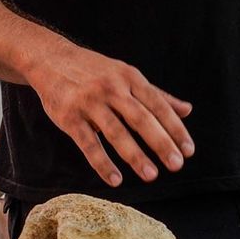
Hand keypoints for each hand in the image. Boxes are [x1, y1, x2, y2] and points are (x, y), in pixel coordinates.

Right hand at [26, 42, 193, 187]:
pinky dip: (102, 163)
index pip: (158, 105)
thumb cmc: (96, 71)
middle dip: (160, 142)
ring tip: (151, 175)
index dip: (175, 128)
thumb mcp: (127, 75)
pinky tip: (115, 179)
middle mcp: (111, 88)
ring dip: (134, 155)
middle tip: (177, 165)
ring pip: (115, 132)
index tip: (188, 150)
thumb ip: (157, 95)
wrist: (51, 59)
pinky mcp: (69, 116)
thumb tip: (187, 110)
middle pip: (140, 118)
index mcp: (129, 77)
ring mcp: (89, 102)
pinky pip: (88, 143)